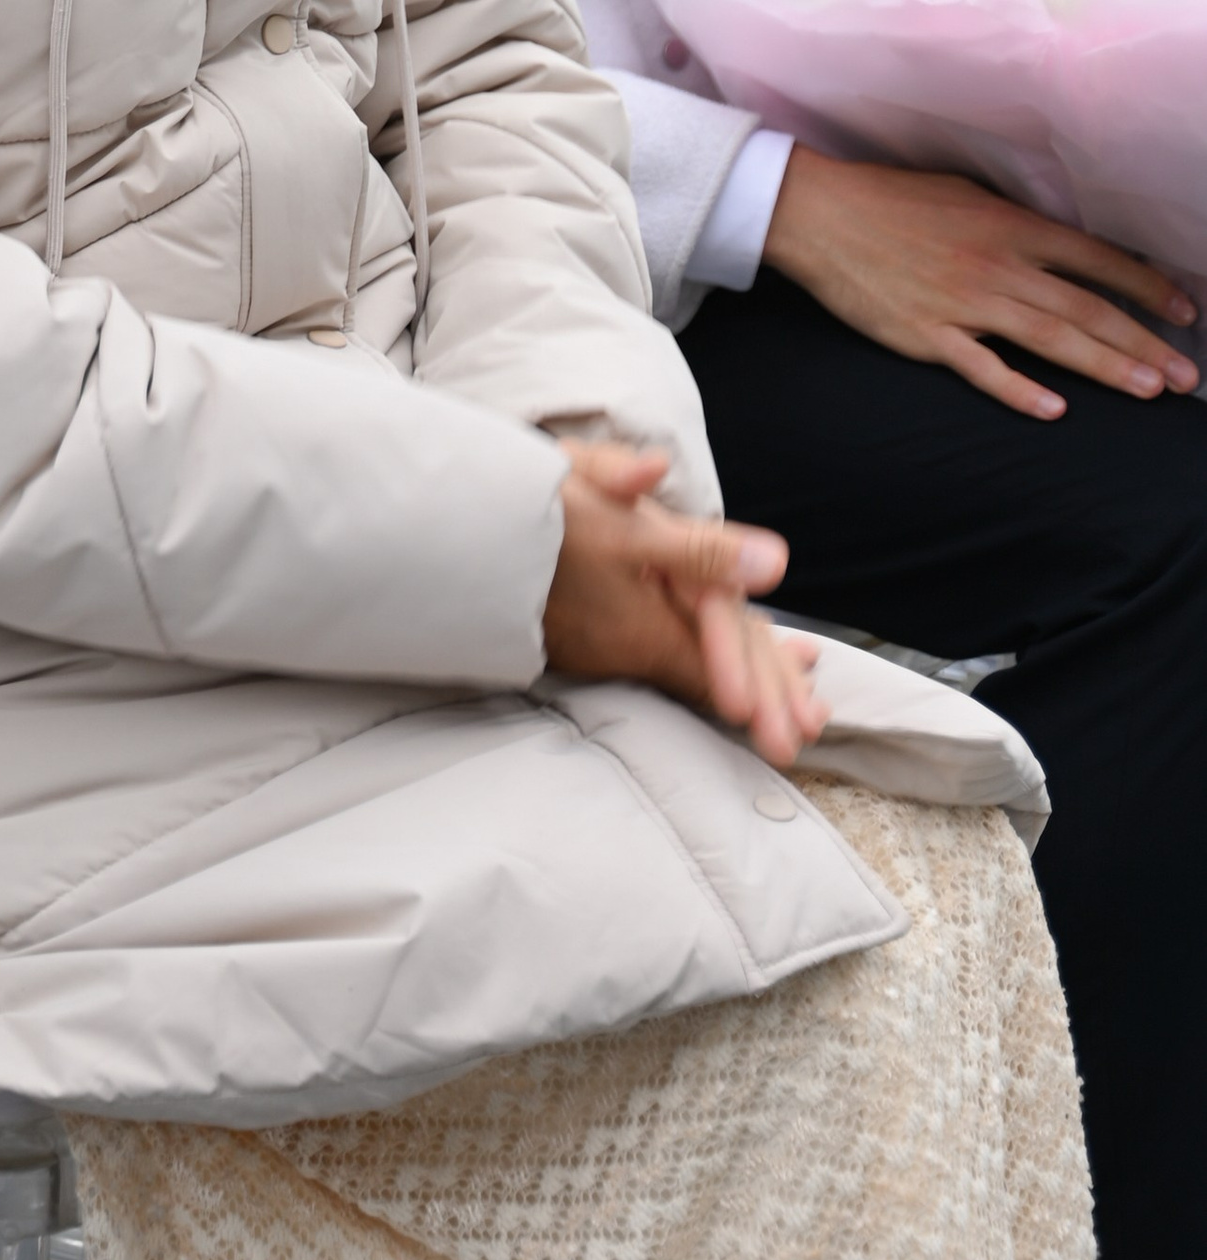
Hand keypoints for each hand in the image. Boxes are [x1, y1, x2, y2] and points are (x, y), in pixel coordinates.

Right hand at [542, 440, 826, 771]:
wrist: (451, 529)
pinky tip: (692, 656)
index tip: (809, 722)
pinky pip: (648, 650)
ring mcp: (598, 642)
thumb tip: (773, 563)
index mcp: (647, 627)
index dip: (768, 690)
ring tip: (765, 700)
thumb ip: (700, 550)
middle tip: (804, 737)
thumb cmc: (540, 521)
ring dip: (725, 678)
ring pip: (678, 664)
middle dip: (760, 699)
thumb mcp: (623, 525)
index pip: (723, 665)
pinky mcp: (576, 630)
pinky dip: (684, 656)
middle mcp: (625, 646)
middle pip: (705, 675)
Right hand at [763, 149, 1198, 420]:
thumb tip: (1060, 244)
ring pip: (1049, 339)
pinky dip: (1019, 388)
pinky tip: (1055, 409)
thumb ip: (1013, 222)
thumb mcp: (964, 192)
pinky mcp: (925, 333)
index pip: (1095, 260)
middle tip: (1188, 376)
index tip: (1185, 312)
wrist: (818, 212)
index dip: (1145, 288)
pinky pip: (981, 366)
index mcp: (1008, 225)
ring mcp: (962, 301)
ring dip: (1104, 365)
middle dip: (1143, 343)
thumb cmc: (889, 198)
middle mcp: (996, 263)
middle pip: (1084, 308)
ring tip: (1149, 389)